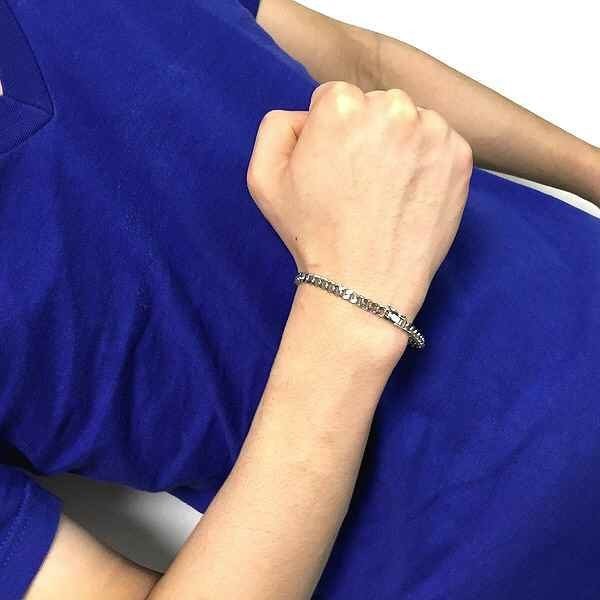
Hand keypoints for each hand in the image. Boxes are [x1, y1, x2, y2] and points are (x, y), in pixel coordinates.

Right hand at [247, 81, 472, 340]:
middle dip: (366, 132)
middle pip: (375, 104)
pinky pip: (439, 143)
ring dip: (399, 143)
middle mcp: (392, 108)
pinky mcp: (460, 157)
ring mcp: (432, 132)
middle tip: (359, 180)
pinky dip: (427, 161)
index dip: (329, 132)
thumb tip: (307, 115)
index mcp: (342, 106)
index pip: (335, 98)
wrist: (363, 283)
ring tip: (386, 189)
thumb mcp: (263, 178)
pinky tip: (409, 193)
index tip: (333, 166)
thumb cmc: (313, 234)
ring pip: (410, 121)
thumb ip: (277, 126)